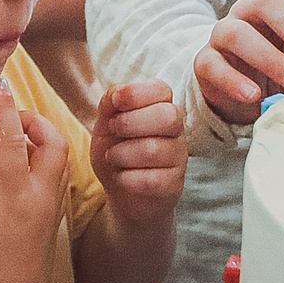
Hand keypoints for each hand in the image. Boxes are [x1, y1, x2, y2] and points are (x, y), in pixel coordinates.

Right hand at [0, 78, 67, 282]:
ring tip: (17, 136)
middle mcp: (41, 200)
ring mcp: (51, 212)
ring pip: (62, 160)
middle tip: (10, 115)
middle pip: (53, 142)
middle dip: (35, 121)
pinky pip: (60, 179)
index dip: (5, 108)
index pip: (13, 139)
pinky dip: (48, 160)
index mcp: (15, 197)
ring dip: (44, 140)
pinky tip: (26, 165)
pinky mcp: (53, 224)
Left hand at [89, 80, 184, 228]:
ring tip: (112, 157)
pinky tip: (122, 177)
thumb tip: (118, 92)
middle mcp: (175, 129)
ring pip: (156, 149)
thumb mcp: (105, 124)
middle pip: (168, 116)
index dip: (136, 94)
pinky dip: (130, 178)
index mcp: (160, 106)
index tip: (116, 103)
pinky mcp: (174, 184)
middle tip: (113, 130)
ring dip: (123, 153)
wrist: (121, 193)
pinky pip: (155, 179)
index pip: (162, 90)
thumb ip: (110, 104)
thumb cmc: (116, 151)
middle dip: (131, 122)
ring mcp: (178, 157)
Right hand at [193, 0, 283, 125]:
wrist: (243, 95)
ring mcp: (224, 34)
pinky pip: (212, 64)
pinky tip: (254, 95)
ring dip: (270, 58)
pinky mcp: (205, 61)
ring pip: (237, 32)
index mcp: (282, 6)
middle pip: (268, 0)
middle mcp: (250, 12)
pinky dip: (234, 80)